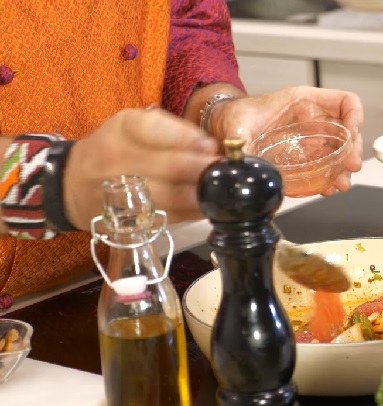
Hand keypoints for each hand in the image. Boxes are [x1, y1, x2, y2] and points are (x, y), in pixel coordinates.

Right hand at [63, 108, 218, 229]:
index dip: (188, 139)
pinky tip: (210, 207)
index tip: (211, 145)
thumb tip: (211, 147)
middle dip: (204, 169)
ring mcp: (121, 193)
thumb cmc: (116, 148)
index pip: (156, 130)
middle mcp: (117, 159)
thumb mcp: (135, 127)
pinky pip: (169, 217)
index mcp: (123, 128)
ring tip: (224, 192)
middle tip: (226, 171)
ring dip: (203, 195)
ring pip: (172, 196)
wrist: (72, 183)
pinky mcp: (128, 219)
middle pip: (170, 166)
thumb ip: (173, 132)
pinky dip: (194, 213)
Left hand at [209, 86, 363, 195]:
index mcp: (304, 101)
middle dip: (353, 150)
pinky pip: (325, 165)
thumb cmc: (234, 115)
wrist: (222, 125)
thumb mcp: (238, 126)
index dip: (355, 116)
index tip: (352, 134)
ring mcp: (310, 138)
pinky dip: (330, 177)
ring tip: (341, 184)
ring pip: (339, 151)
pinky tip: (327, 188)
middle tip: (351, 167)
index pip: (345, 102)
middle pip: (348, 130)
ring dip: (344, 168)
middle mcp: (313, 119)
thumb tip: (250, 168)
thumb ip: (244, 145)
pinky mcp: (304, 156)